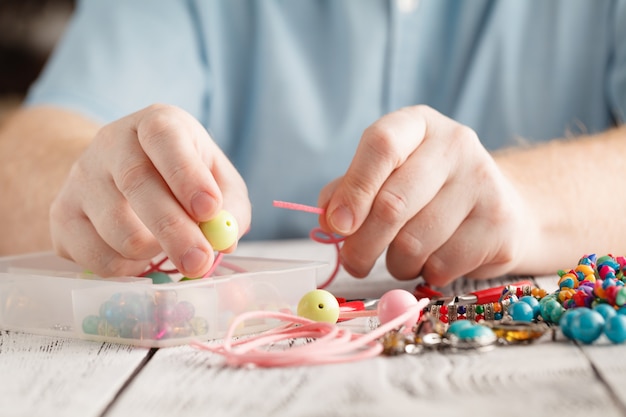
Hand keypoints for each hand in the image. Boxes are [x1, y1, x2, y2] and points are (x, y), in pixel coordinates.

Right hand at [50, 104, 249, 277]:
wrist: (120, 179)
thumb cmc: (182, 178)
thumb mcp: (217, 179)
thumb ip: (231, 205)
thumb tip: (224, 239)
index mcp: (155, 123)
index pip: (163, 135)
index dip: (186, 174)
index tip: (210, 209)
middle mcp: (111, 142)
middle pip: (136, 184)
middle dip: (174, 230)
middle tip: (200, 261)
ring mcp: (80, 178)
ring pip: (118, 229)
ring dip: (153, 252)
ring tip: (169, 248)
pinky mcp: (62, 216)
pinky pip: (96, 257)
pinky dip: (128, 269)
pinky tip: (141, 256)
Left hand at [318, 105, 532, 286]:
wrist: (499, 207)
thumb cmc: (426, 191)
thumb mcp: (386, 176)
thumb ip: (350, 191)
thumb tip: (328, 218)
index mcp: (418, 124)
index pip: (381, 145)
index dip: (353, 190)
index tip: (337, 225)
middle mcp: (455, 144)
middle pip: (392, 204)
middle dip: (362, 245)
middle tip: (355, 261)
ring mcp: (483, 182)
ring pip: (415, 242)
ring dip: (396, 263)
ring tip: (401, 257)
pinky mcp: (500, 224)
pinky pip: (443, 265)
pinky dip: (425, 274)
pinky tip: (432, 261)